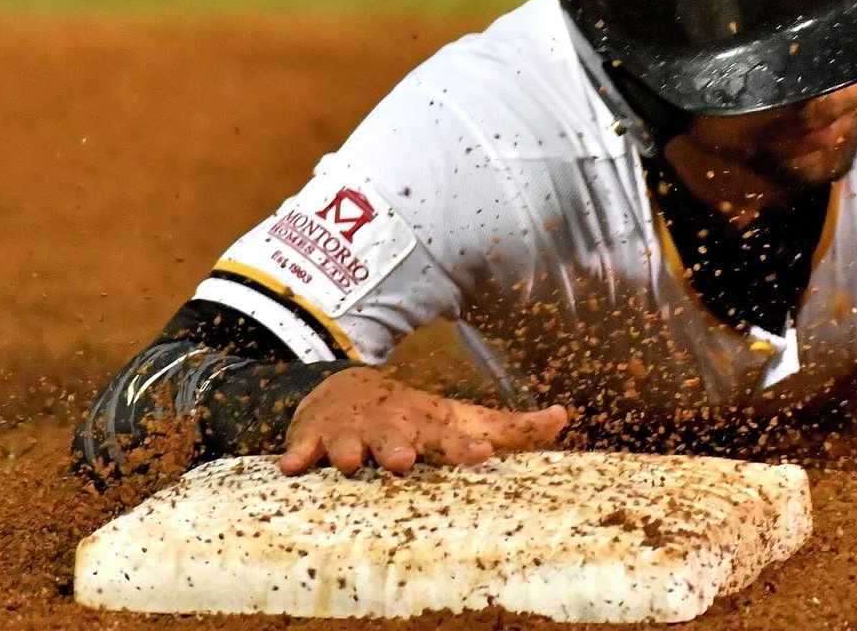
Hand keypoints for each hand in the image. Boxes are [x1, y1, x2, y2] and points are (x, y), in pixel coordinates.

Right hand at [279, 367, 566, 475]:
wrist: (347, 390)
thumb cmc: (418, 418)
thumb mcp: (463, 420)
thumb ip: (513, 428)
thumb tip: (564, 418)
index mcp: (429, 426)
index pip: (453, 435)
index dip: (467, 444)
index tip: (482, 451)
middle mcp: (392, 427)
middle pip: (396, 438)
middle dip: (397, 449)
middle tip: (402, 461)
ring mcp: (352, 430)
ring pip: (348, 442)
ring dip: (349, 451)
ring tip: (349, 461)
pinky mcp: (314, 435)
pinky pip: (303, 446)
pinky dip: (296, 454)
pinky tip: (292, 465)